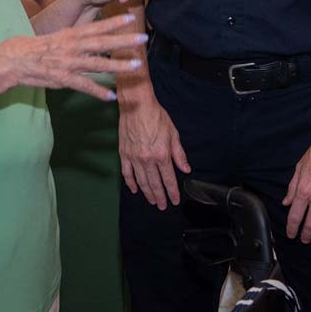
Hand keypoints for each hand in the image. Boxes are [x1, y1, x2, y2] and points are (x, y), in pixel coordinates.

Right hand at [0, 13, 147, 100]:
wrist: (14, 60)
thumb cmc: (35, 48)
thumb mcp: (57, 38)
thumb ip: (75, 38)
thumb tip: (91, 36)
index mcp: (71, 35)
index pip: (97, 26)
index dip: (115, 22)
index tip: (131, 16)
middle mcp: (73, 47)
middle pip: (103, 42)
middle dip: (124, 40)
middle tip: (143, 38)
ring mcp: (69, 63)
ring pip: (98, 64)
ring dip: (118, 65)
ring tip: (136, 67)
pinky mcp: (63, 79)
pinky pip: (84, 86)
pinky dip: (97, 91)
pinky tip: (110, 97)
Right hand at [118, 91, 189, 209]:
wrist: (137, 105)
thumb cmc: (156, 116)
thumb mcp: (173, 134)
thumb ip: (179, 154)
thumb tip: (185, 168)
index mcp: (161, 154)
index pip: (168, 179)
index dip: (172, 192)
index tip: (174, 201)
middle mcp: (147, 159)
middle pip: (154, 183)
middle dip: (160, 197)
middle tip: (162, 206)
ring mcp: (134, 158)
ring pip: (141, 181)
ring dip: (147, 193)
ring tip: (152, 201)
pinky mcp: (124, 153)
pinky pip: (127, 173)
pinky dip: (130, 183)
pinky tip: (135, 190)